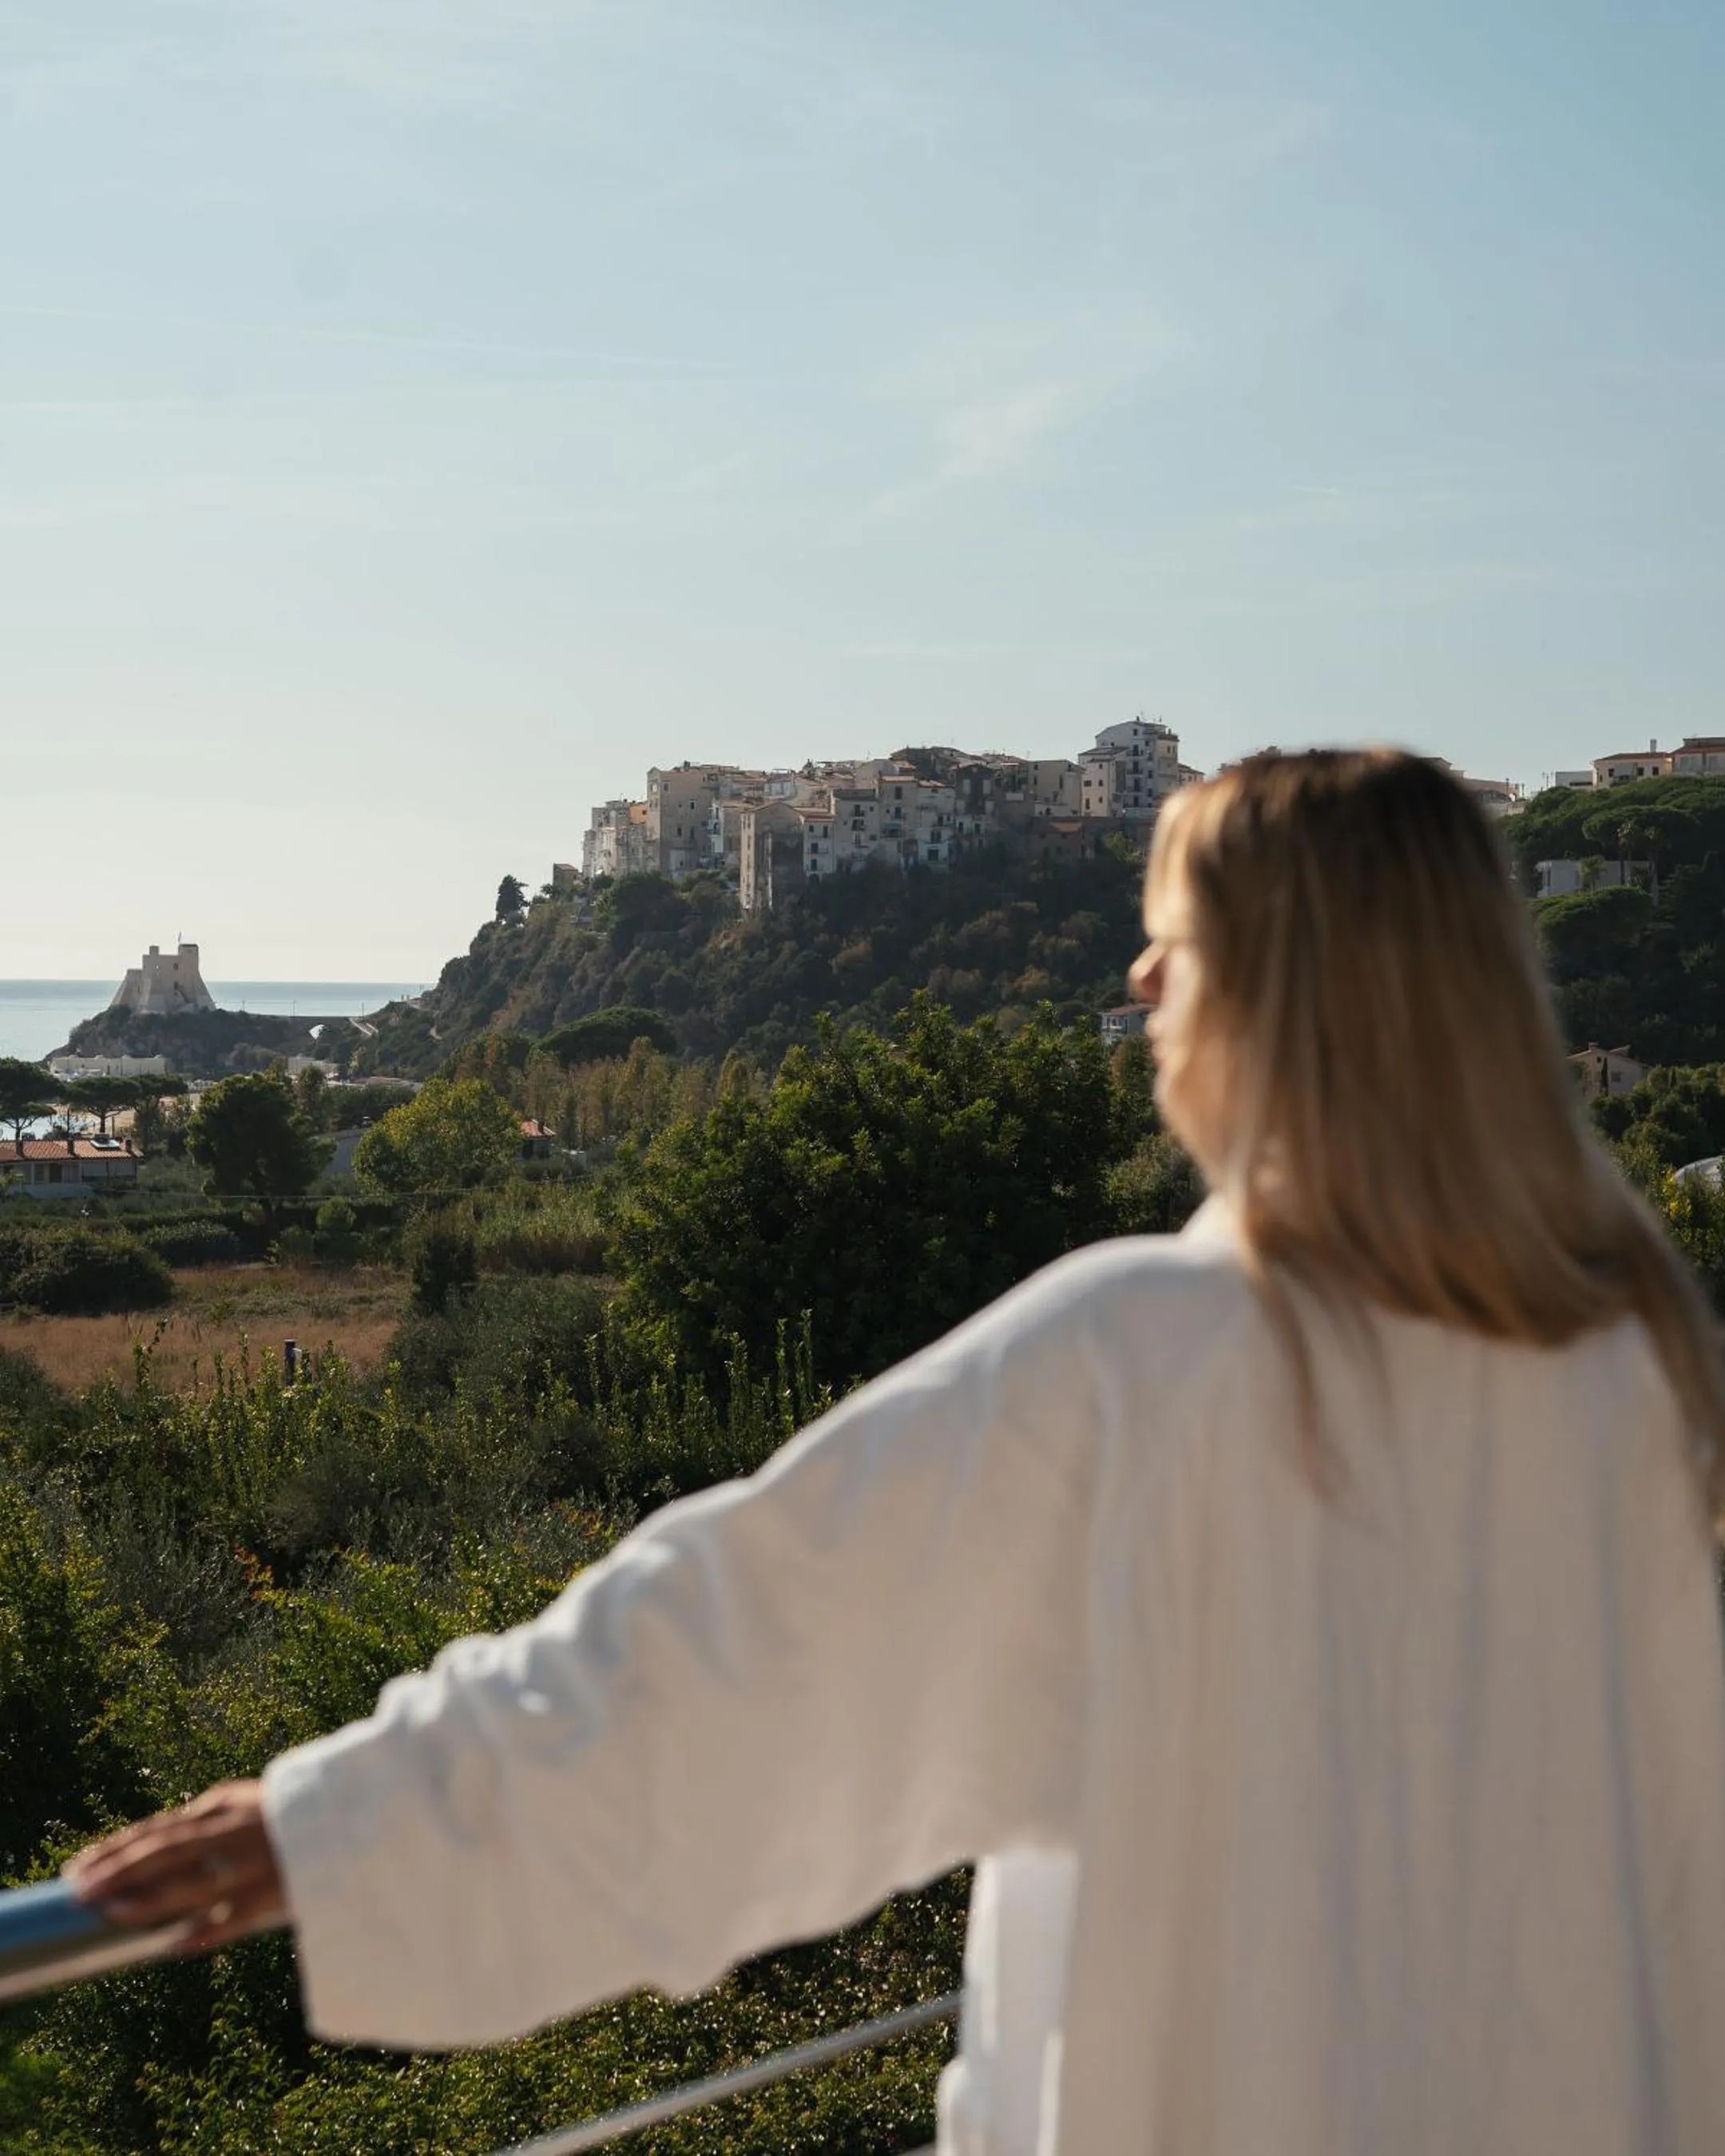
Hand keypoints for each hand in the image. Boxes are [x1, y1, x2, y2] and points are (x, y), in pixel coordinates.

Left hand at [65, 1780, 286, 1953]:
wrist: (354, 1821)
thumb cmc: (290, 1812)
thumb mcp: (245, 1801)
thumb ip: (205, 1817)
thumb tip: (157, 1837)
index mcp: (223, 1811)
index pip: (157, 1831)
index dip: (114, 1850)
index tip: (76, 1869)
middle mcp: (232, 1835)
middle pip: (166, 1852)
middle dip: (119, 1871)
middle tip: (77, 1891)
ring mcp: (252, 1866)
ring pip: (193, 1885)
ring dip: (150, 1901)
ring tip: (113, 1913)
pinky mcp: (273, 1895)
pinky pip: (231, 1919)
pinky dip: (201, 1932)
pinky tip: (170, 1946)